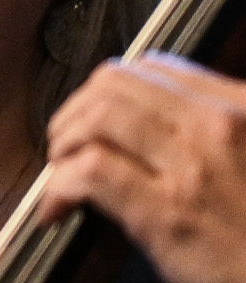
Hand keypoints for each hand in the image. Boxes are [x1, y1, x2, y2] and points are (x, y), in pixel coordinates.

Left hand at [43, 54, 245, 282]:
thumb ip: (216, 143)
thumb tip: (148, 138)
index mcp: (245, 108)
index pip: (157, 69)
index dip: (111, 92)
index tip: (95, 122)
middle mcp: (222, 125)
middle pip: (116, 84)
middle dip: (77, 112)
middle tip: (66, 147)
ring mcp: (195, 167)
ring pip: (98, 118)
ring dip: (64, 143)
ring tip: (61, 173)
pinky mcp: (169, 214)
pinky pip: (90, 173)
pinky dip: (58, 188)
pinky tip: (56, 213)